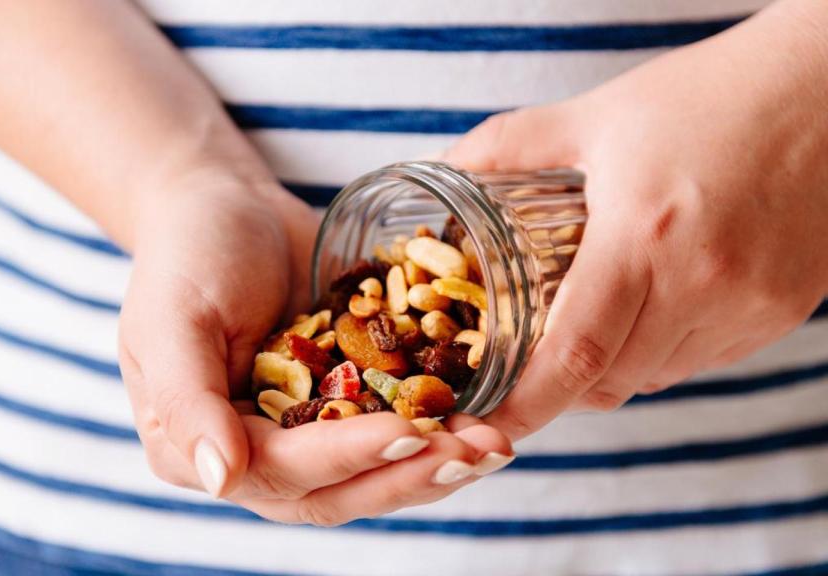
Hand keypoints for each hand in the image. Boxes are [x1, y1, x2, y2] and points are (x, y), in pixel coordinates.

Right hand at [118, 168, 512, 524]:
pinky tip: (487, 414)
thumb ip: (185, 402)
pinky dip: (440, 426)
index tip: (409, 433)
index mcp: (198, 449)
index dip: (347, 458)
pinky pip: (395, 425)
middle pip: (337, 491)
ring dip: (434, 463)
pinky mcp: (346, 402)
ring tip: (493, 444)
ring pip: (374, 472)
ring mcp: (304, 432)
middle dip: (407, 475)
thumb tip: (221, 481)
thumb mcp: (171, 319)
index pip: (280, 472)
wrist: (227, 207)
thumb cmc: (187, 254)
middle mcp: (254, 455)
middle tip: (472, 453)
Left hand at [444, 2, 827, 441]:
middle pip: (611, 380)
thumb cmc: (710, 94)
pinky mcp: (785, 310)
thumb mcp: (598, 115)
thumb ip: (510, 145)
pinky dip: (667, 351)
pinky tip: (655, 306)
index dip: (525, 403)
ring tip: (594, 321)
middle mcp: (701, 282)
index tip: (487, 421)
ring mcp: (751, 304)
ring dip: (614, 367)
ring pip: (658, 376)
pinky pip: (706, 360)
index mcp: (643, 237)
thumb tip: (443, 165)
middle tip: (529, 362)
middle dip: (561, 386)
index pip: (573, 355)